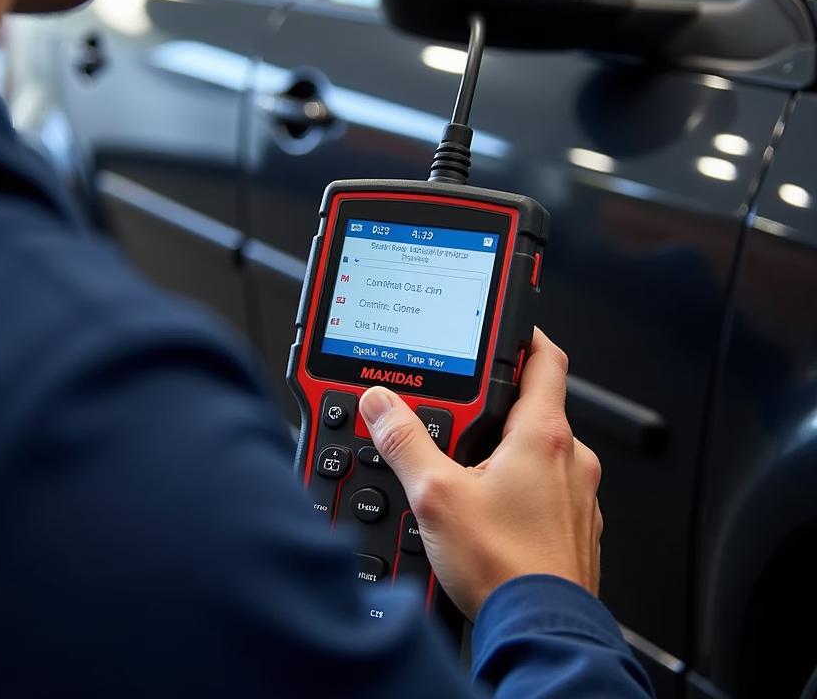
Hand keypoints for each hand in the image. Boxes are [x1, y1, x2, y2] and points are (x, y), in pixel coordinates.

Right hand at [359, 328, 602, 620]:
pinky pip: (548, 490)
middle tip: (458, 418)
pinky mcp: (576, 528)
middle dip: (495, 409)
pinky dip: (521, 489)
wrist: (542, 633)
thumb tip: (381, 405)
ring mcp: (579, 495)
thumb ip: (404, 441)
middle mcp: (571, 459)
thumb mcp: (436, 495)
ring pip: (541, 452)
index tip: (506, 327)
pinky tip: (489, 512)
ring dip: (507, 453)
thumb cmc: (506, 569)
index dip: (524, 335)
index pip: (546, 359)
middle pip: (536, 406)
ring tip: (465, 473)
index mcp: (543, 436)